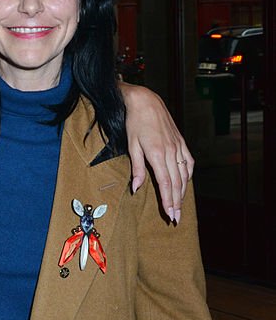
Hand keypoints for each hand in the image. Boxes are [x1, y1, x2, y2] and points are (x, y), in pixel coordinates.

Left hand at [120, 84, 193, 222]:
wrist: (145, 101)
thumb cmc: (135, 123)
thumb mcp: (131, 146)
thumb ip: (137, 168)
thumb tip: (136, 188)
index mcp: (157, 154)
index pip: (166, 183)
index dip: (169, 201)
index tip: (170, 214)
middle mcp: (170, 151)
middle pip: (177, 183)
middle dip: (177, 202)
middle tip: (177, 218)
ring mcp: (178, 146)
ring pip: (184, 174)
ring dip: (183, 192)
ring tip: (181, 206)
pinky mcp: (180, 141)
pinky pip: (188, 161)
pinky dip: (188, 174)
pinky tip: (186, 183)